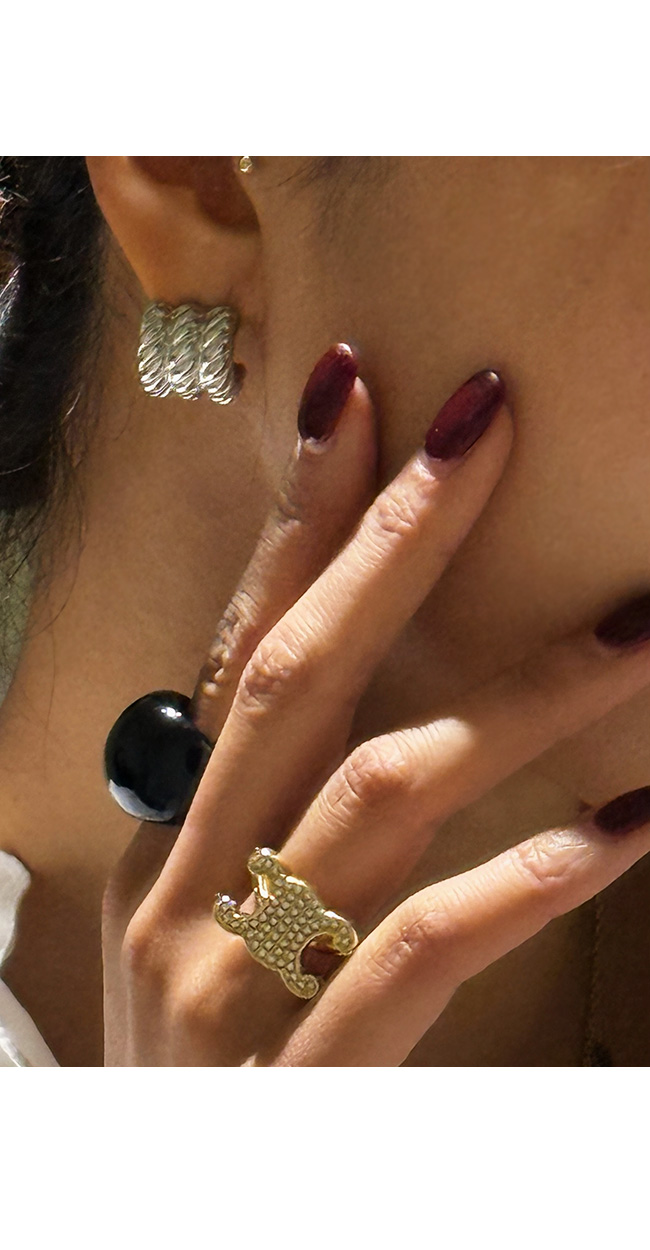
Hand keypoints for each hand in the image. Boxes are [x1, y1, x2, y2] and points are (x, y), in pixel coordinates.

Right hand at [102, 348, 649, 1064]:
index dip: (296, 520)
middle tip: (490, 424)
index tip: (359, 394)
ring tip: (640, 626)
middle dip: (392, 540)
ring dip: (523, 698)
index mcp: (169, 839)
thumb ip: (253, 821)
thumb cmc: (202, 1068)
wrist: (160, 1223)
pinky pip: (421, 950)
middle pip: (300, 679)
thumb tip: (341, 708)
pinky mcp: (301, 1079)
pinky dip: (529, 878)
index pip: (239, 647)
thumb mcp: (198, 928)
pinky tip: (627, 821)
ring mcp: (232, 982)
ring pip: (385, 790)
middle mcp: (186, 888)